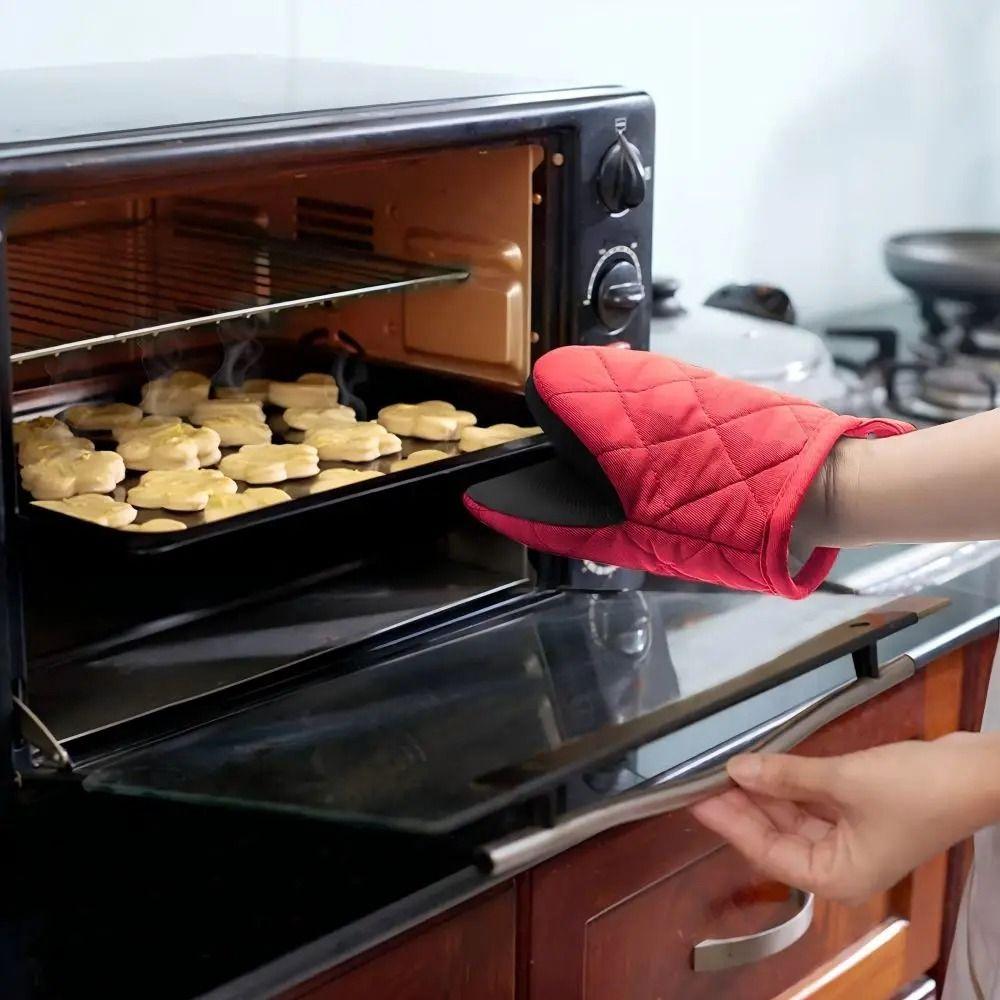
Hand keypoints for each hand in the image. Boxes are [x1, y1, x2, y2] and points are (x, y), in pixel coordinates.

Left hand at [690, 734, 999, 904]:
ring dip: (764, 793)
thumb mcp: (843, 781)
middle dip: (743, 806)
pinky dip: (789, 787)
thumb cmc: (918, 790)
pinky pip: (811, 804)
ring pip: (792, 818)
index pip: (766, 852)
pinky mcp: (858, 815)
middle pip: (776, 836)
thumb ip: (785, 777)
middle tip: (704, 778)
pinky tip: (764, 767)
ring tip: (726, 768)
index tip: (696, 800)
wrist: (977, 773)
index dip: (729, 823)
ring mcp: (850, 841)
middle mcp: (839, 866)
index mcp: (836, 875)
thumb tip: (737, 771)